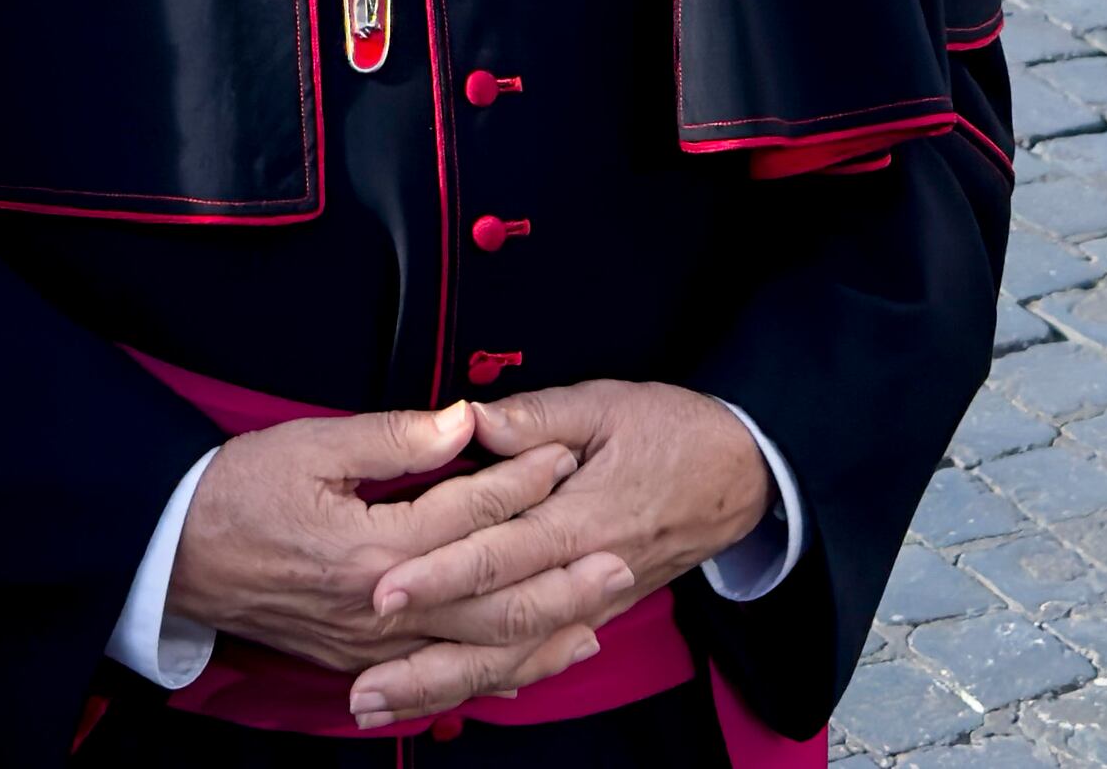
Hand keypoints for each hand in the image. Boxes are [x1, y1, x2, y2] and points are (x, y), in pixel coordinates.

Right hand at [164, 407, 605, 722]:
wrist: (174, 555)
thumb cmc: (236, 493)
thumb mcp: (310, 446)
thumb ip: (393, 437)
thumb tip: (463, 421)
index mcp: (372, 548)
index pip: (470, 514)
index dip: (523, 480)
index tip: (564, 452)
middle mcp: (381, 608)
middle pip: (492, 599)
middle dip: (562, 577)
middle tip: (617, 555)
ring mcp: (374, 645)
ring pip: (477, 650)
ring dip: (544, 633)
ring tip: (598, 613)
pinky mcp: (362, 661)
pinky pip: (443, 676)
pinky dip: (494, 672)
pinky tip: (532, 661)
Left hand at [367, 382, 775, 704]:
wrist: (742, 477)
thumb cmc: (676, 433)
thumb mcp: (608, 404)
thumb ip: (536, 417)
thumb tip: (471, 419)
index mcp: (582, 519)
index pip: (498, 554)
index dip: (439, 574)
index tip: (384, 587)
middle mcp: (584, 575)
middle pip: (497, 627)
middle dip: (427, 657)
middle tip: (363, 678)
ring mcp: (591, 605)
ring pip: (512, 657)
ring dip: (446, 683)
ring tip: (382, 702)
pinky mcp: (593, 615)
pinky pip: (536, 658)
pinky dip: (489, 683)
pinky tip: (442, 698)